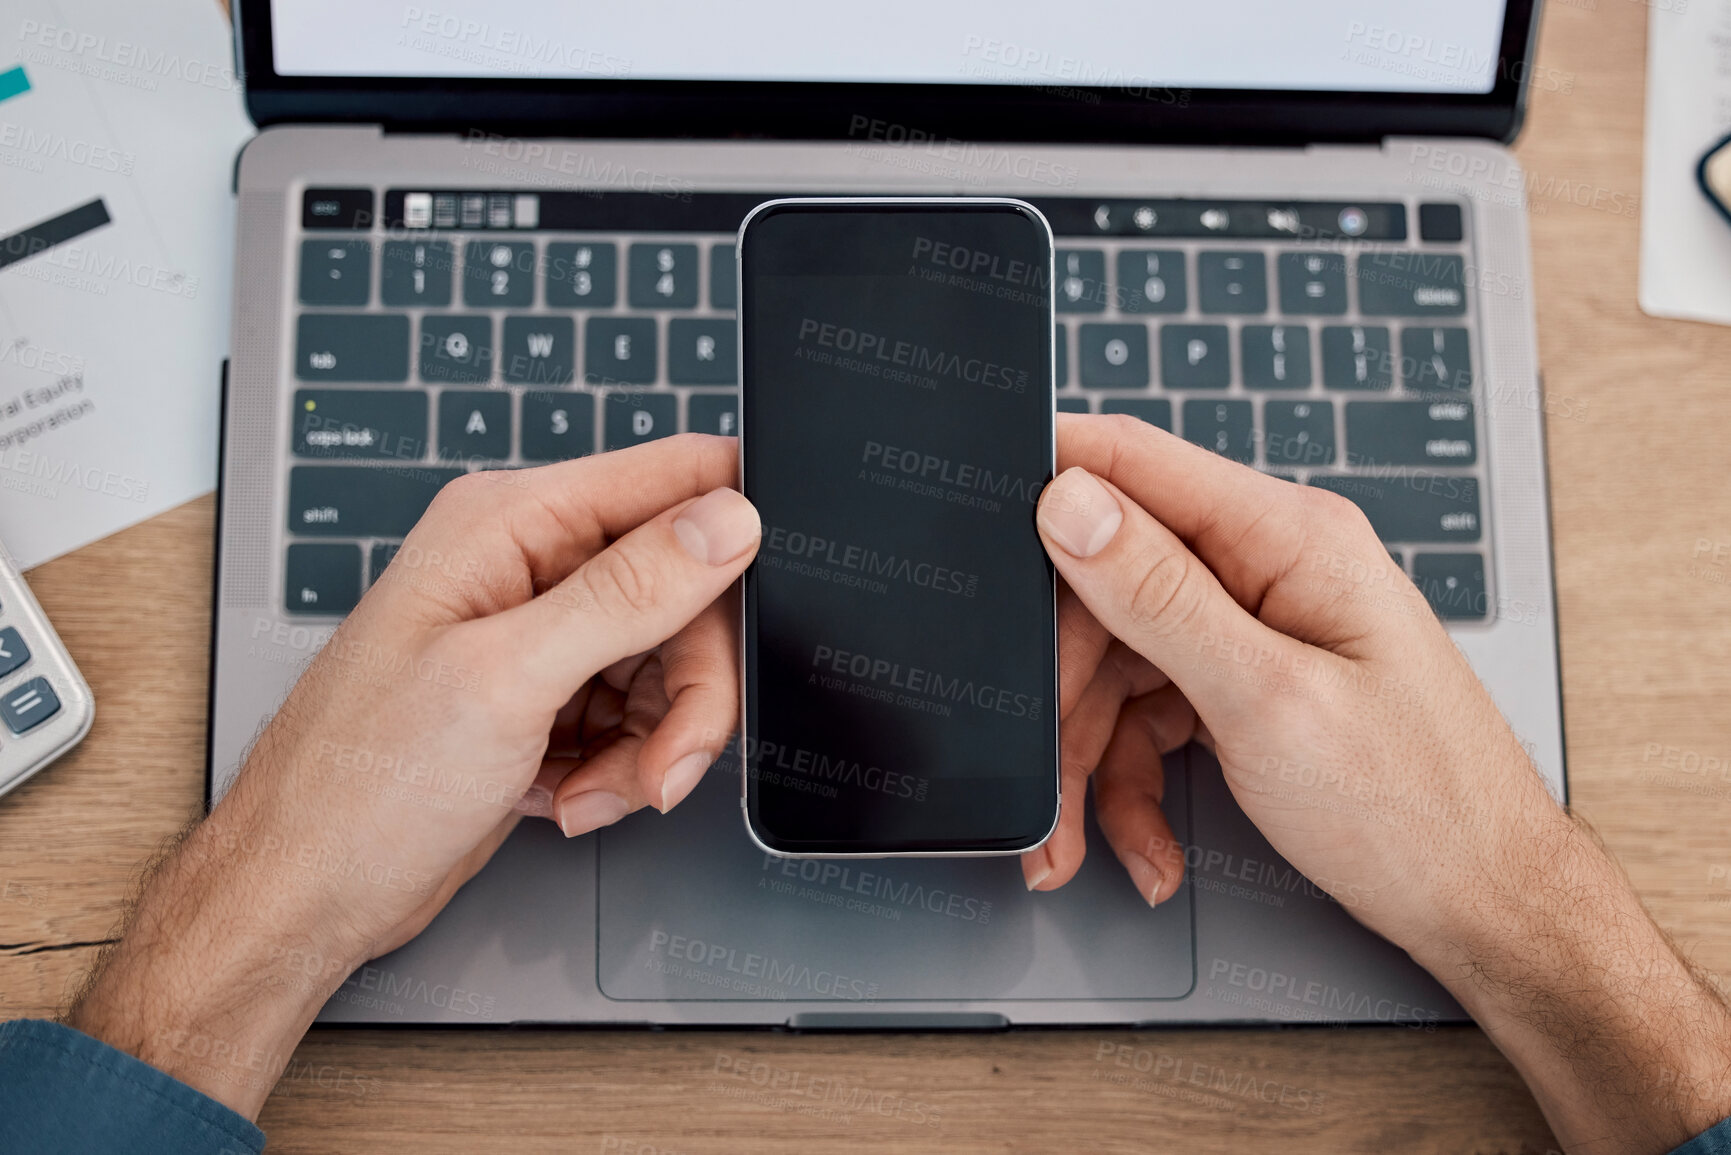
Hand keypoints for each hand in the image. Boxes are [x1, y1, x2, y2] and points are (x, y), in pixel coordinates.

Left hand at [67, 435, 760, 1117]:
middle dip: (688, 688)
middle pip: (685, 593)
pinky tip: (570, 797)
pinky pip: (634, 716)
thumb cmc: (362, 786)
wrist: (309, 895)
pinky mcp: (545, 699)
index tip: (765, 606)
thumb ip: (627, 592)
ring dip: (651, 744)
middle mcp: (526, 566)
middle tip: (669, 762)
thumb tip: (726, 519)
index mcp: (509, 524)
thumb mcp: (509, 679)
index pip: (668, 478)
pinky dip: (620, 768)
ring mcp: (538, 636)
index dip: (732, 531)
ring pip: (666, 665)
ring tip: (599, 793)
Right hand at [1021, 414, 1547, 952]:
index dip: (1046, 489)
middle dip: (1063, 688)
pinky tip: (1143, 844)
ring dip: (1088, 759)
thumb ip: (1160, 596)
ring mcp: (1258, 627)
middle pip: (1108, 586)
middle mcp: (1270, 567)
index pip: (1134, 464)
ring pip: (1118, 664)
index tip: (976, 549)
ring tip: (1079, 842)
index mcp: (1287, 536)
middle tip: (1042, 773)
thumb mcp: (1266, 700)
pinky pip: (1150, 714)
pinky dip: (1131, 784)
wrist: (1483, 906)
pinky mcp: (1248, 683)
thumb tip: (1069, 502)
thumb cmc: (1415, 809)